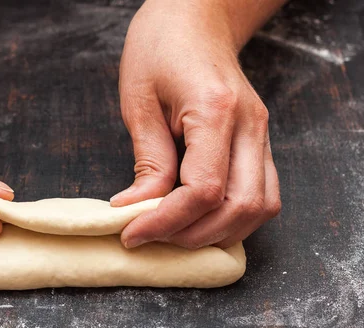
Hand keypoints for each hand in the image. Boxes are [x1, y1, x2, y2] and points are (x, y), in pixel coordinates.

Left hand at [112, 0, 280, 248]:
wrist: (194, 18)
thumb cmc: (160, 49)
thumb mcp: (139, 103)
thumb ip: (148, 161)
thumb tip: (137, 209)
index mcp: (216, 111)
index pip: (203, 190)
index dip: (166, 221)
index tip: (132, 232)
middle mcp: (250, 125)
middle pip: (240, 207)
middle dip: (192, 235)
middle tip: (151, 238)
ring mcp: (262, 134)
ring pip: (260, 208)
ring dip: (218, 233)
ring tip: (175, 234)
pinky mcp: (261, 141)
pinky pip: (263, 195)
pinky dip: (235, 218)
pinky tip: (202, 220)